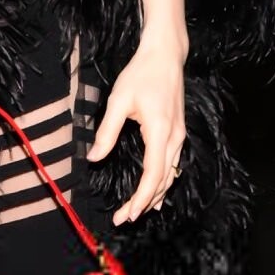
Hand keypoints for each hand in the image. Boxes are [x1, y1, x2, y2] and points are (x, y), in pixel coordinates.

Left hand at [86, 31, 187, 224]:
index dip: (141, 198)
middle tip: (124, 218)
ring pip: (169, 174)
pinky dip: (163, 182)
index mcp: (160, 131)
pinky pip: (172, 164)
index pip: (153, 174)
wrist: (166, 55)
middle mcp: (174, 137)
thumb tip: (95, 158)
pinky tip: (157, 193)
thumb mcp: (118, 100)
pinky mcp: (177, 131)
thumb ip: (107, 131)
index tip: (128, 214)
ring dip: (154, 195)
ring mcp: (179, 135)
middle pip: (162, 180)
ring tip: (137, 212)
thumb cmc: (141, 74)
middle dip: (144, 203)